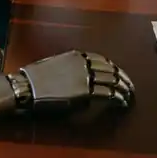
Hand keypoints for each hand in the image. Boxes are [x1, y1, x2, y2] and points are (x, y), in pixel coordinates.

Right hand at [14, 50, 132, 111]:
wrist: (26, 88)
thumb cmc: (35, 79)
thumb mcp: (56, 66)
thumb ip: (73, 69)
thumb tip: (84, 79)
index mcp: (76, 55)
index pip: (103, 60)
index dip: (114, 68)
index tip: (119, 75)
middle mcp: (83, 63)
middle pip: (110, 70)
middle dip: (122, 78)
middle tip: (129, 86)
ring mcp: (84, 77)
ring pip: (111, 81)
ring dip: (122, 88)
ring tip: (128, 95)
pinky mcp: (85, 92)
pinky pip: (107, 93)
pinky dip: (117, 97)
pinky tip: (121, 102)